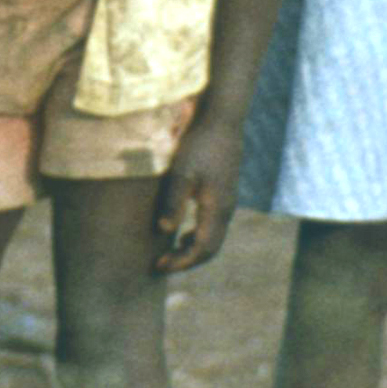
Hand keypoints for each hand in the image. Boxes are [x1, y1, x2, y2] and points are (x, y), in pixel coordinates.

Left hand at [154, 111, 240, 272]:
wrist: (221, 121)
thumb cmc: (198, 144)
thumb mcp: (181, 172)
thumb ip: (173, 201)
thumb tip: (164, 230)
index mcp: (217, 208)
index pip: (202, 248)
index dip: (182, 261)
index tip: (159, 266)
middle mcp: (226, 209)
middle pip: (210, 248)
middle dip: (187, 261)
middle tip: (161, 264)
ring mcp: (227, 201)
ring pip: (213, 237)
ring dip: (192, 249)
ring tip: (168, 252)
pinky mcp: (223, 193)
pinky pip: (213, 225)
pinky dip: (197, 235)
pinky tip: (180, 231)